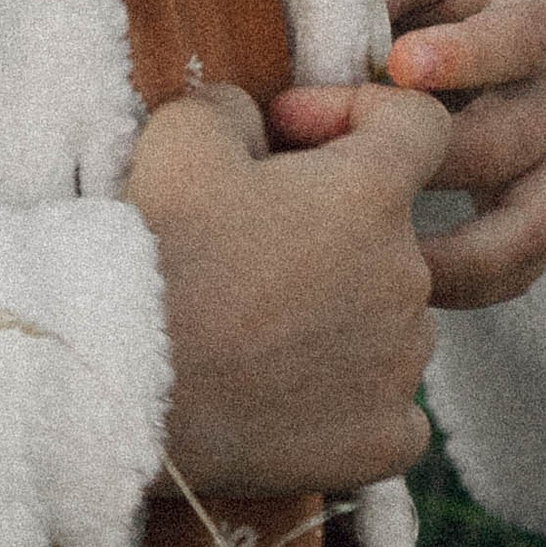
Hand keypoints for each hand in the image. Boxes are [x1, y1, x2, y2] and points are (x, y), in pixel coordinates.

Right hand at [124, 79, 449, 492]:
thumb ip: (236, 106)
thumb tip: (257, 123)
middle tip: (251, 244)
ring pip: (394, 322)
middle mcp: (407, 277)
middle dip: (333, 226)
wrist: (124, 384)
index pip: (421, 126)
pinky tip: (294, 398)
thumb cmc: (155, 252)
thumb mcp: (181, 135)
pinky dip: (355, 403)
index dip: (359, 116)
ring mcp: (400, 365)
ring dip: (345, 314)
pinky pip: (393, 412)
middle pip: (395, 232)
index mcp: (373, 194)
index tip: (292, 138)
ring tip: (258, 328)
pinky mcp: (382, 441)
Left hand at [274, 0, 545, 311]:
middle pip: (503, 143)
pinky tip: (396, 283)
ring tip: (365, 255)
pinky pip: (520, 269)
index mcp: (544, 11)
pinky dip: (464, 288)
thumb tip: (318, 48)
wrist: (511, 10)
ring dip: (442, 250)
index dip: (464, 55)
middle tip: (321, 164)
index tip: (398, 64)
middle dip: (411, 160)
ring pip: (524, 227)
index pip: (521, 36)